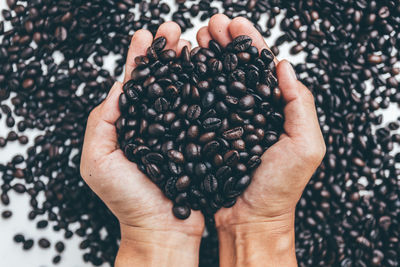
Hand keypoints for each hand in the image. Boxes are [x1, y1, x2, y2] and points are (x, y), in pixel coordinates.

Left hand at [80, 22, 203, 266]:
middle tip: (174, 29)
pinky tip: (211, 75)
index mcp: (127, 126)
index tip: (145, 35)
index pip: (133, 86)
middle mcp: (153, 126)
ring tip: (193, 43)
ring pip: (182, 93)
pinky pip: (201, 113)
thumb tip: (118, 88)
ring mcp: (177, 133)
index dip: (138, 59)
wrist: (162, 230)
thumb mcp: (98, 162)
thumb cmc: (128, 200)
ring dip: (187, 66)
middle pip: (160, 82)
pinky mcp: (197, 143)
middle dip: (166, 54)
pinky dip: (206, 92)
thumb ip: (101, 123)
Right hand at [197, 14, 325, 266]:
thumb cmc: (280, 187)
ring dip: (205, 58)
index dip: (248, 44)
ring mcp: (227, 123)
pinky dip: (191, 87)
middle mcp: (250, 113)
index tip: (235, 24)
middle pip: (235, 70)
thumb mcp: (304, 146)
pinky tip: (183, 71)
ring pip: (215, 83)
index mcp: (276, 110)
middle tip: (210, 25)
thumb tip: (284, 66)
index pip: (262, 68)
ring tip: (194, 39)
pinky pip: (199, 107)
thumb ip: (300, 104)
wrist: (250, 220)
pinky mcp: (209, 136)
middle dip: (223, 44)